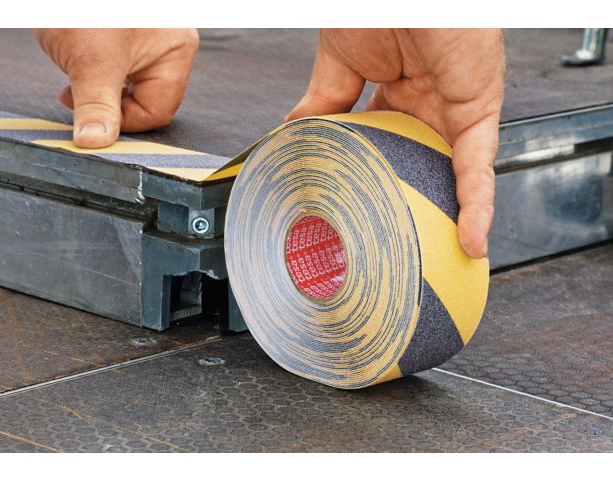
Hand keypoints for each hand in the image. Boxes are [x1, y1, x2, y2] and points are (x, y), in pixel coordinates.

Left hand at [34, 28, 198, 147]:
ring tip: (75, 72)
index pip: (158, 110)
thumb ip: (96, 106)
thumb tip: (96, 143)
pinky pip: (116, 69)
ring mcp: (147, 41)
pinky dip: (94, 72)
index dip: (123, 120)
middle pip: (145, 99)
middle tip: (77, 93)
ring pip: (127, 86)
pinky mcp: (125, 36)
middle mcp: (167, 47)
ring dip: (99, 87)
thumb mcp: (92, 61)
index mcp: (176, 51)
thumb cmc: (86, 4)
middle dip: (109, 101)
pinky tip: (76, 60)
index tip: (90, 113)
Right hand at [287, 29, 504, 258]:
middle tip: (398, 243)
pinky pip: (478, 166)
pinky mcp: (476, 111)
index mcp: (396, 92)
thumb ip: (321, 102)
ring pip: (455, 175)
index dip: (375, 174)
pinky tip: (470, 241)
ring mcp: (454, 111)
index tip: (356, 203)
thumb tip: (292, 133)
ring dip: (450, 217)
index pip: (387, 144)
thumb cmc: (374, 4)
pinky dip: (476, 205)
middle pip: (422, 165)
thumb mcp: (336, 61)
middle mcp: (429, 105)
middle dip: (412, 203)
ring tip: (434, 260)